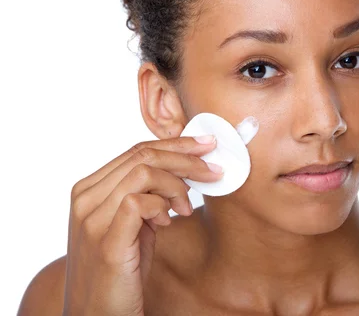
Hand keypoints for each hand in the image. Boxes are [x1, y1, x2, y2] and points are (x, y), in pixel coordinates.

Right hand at [63, 136, 222, 314]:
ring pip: (143, 172)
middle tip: (213, 170)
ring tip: (186, 208)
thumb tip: (183, 173)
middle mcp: (85, 197)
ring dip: (177, 184)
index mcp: (90, 189)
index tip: (206, 146)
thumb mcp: (135, 226)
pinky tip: (169, 221)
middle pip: (143, 155)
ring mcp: (91, 218)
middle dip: (186, 158)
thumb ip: (148, 197)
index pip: (137, 150)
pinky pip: (139, 202)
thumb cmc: (120, 272)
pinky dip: (163, 205)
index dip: (176, 145)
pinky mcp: (106, 240)